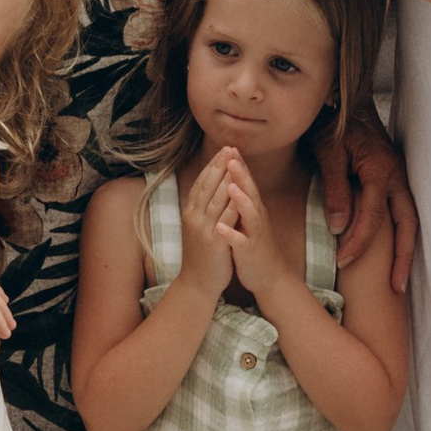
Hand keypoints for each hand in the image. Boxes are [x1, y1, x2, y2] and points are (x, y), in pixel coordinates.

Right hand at [177, 153, 239, 297]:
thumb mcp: (198, 227)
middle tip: (229, 147)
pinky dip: (232, 203)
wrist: (197, 283)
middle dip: (219, 165)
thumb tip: (210, 189)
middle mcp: (194, 217)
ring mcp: (203, 229)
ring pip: (215, 198)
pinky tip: (240, 190)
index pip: (201, 182)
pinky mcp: (213, 241)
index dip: (212, 164)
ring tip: (235, 161)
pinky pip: (225, 218)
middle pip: (207, 185)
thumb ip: (203, 208)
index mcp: (190, 212)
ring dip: (225, 178)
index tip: (223, 149)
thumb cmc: (201, 254)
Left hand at [214, 153, 289, 298]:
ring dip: (241, 201)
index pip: (246, 183)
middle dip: (241, 175)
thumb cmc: (255, 245)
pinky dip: (231, 235)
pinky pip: (241, 242)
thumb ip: (243, 200)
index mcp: (254, 209)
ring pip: (250, 215)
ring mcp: (255, 235)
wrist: (270, 276)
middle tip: (232, 157)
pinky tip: (220, 228)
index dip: (239, 166)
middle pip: (250, 193)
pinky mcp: (250, 252)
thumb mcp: (249, 219)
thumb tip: (234, 178)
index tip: (229, 147)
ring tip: (231, 187)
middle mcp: (257, 218)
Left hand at [322, 113, 416, 292]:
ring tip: (398, 280)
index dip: (358, 241)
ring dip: (406, 250)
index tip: (343, 261)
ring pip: (410, 221)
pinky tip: (394, 254)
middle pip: (407, 225)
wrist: (347, 101)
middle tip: (394, 289)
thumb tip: (339, 227)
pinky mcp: (396, 179)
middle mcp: (397, 177)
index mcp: (380, 171)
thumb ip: (335, 190)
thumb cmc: (334, 125)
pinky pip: (404, 213)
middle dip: (401, 258)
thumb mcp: (329, 154)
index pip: (373, 216)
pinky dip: (401, 236)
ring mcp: (400, 178)